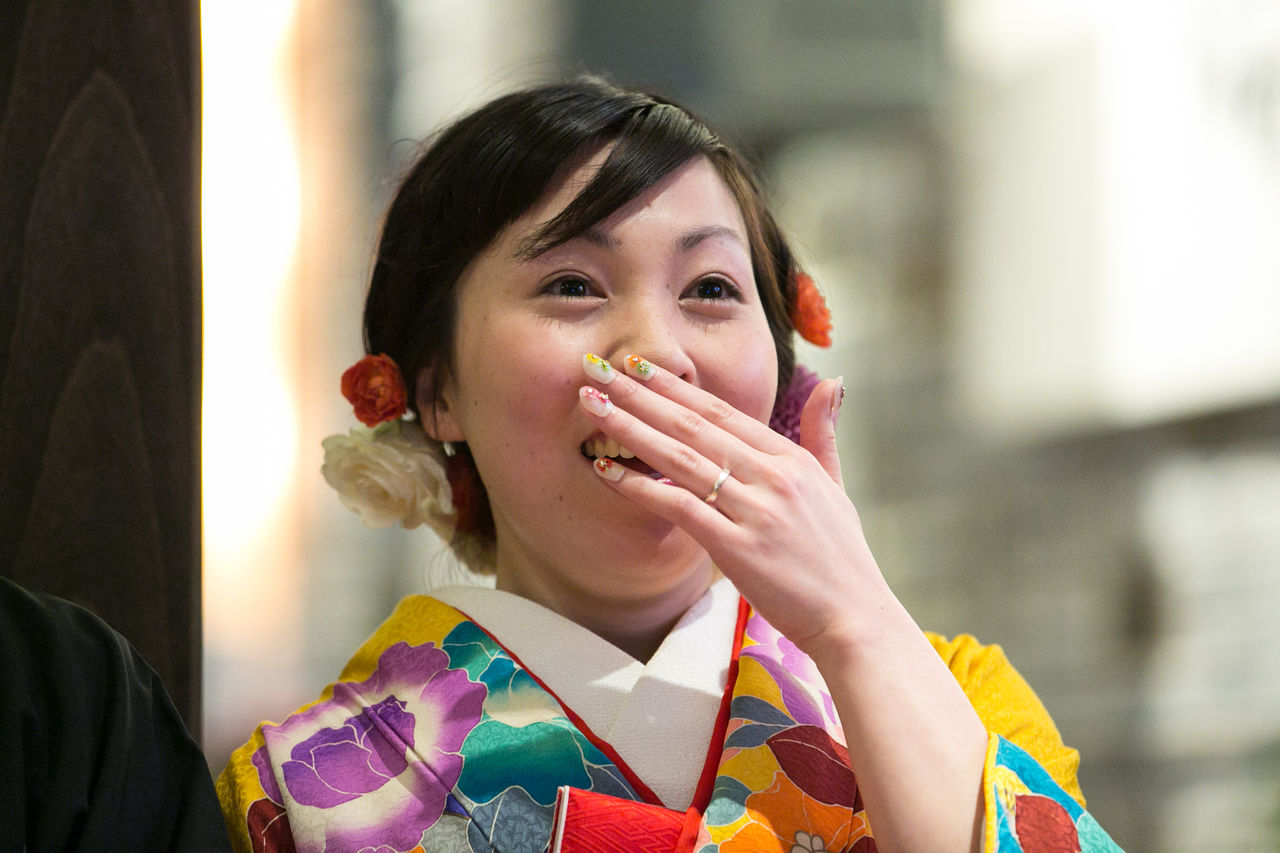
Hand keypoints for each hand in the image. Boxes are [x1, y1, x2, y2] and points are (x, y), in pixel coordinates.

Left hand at [578, 353, 891, 657]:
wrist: (854, 618)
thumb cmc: (841, 557)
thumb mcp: (836, 485)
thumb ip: (823, 433)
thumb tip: (831, 384)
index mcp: (791, 459)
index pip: (721, 412)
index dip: (675, 387)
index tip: (637, 365)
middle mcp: (772, 476)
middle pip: (694, 424)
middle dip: (641, 394)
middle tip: (597, 370)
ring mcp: (755, 510)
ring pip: (681, 458)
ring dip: (631, 428)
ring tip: (592, 406)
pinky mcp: (738, 547)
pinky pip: (680, 508)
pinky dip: (640, 487)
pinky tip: (606, 472)